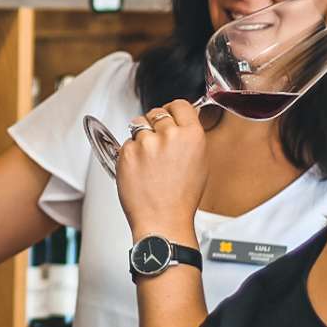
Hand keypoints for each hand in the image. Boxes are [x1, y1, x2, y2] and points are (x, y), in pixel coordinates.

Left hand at [115, 100, 206, 241]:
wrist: (163, 221)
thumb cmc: (181, 198)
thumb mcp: (200, 163)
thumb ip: (190, 138)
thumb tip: (181, 122)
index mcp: (192, 135)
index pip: (179, 104)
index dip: (172, 110)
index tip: (168, 114)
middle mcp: (169, 135)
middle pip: (156, 112)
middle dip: (155, 124)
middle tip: (157, 145)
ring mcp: (146, 143)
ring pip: (138, 125)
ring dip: (141, 138)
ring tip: (148, 162)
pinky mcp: (126, 152)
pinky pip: (126, 142)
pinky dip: (130, 153)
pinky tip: (139, 170)